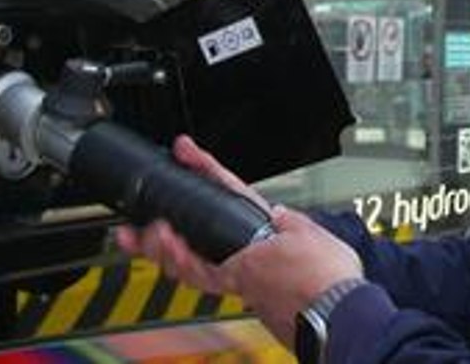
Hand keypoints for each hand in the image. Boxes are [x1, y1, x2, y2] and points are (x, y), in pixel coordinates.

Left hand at [114, 136, 363, 346]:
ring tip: (154, 247)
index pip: (225, 195)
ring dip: (173, 260)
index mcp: (253, 243)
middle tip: (129, 233)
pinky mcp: (256, 309)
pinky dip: (204, 278)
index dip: (203, 169)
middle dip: (154, 242)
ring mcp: (245, 293)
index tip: (186, 150)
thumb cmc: (330, 283)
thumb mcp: (313, 235)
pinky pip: (219, 292)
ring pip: (198, 277)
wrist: (340, 318)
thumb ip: (291, 224)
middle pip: (187, 254)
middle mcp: (241, 271)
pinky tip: (207, 271)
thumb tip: (280, 218)